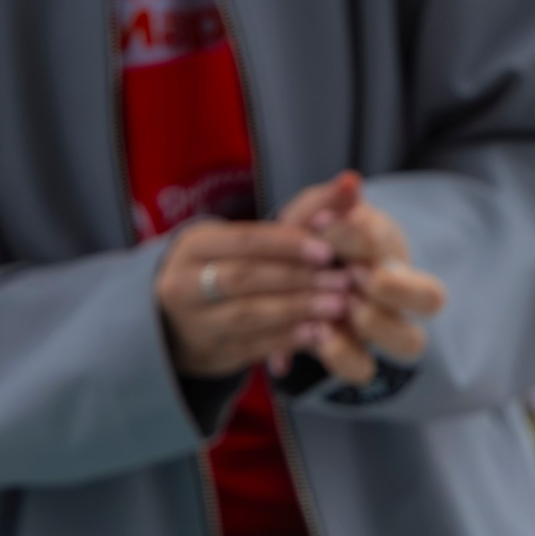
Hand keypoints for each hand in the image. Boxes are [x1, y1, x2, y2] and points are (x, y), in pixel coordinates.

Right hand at [155, 220, 346, 378]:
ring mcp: (196, 323)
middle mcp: (185, 284)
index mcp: (194, 246)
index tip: (329, 249)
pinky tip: (318, 333)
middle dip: (296, 279)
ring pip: (247, 315)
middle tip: (341, 281)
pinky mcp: (211, 353)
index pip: (244, 241)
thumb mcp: (249, 236)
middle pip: (243, 278)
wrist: (184, 319)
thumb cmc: (232, 264)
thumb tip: (351, 182)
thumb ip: (306, 210)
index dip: (287, 245)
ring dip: (296, 310)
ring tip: (337, 307)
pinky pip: (252, 347)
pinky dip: (288, 340)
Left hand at [277, 171, 443, 383]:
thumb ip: (327, 201)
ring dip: (373, 323)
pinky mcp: (353, 356)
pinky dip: (337, 353)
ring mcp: (378, 329)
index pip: (397, 245)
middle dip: (394, 286)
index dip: (363, 237)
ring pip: (411, 342)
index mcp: (387, 252)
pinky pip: (362, 369)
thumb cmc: (307, 244)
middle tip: (351, 275)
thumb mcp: (311, 216)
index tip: (325, 226)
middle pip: (432, 298)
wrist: (279, 284)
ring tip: (331, 309)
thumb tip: (350, 181)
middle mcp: (394, 294)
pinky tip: (310, 333)